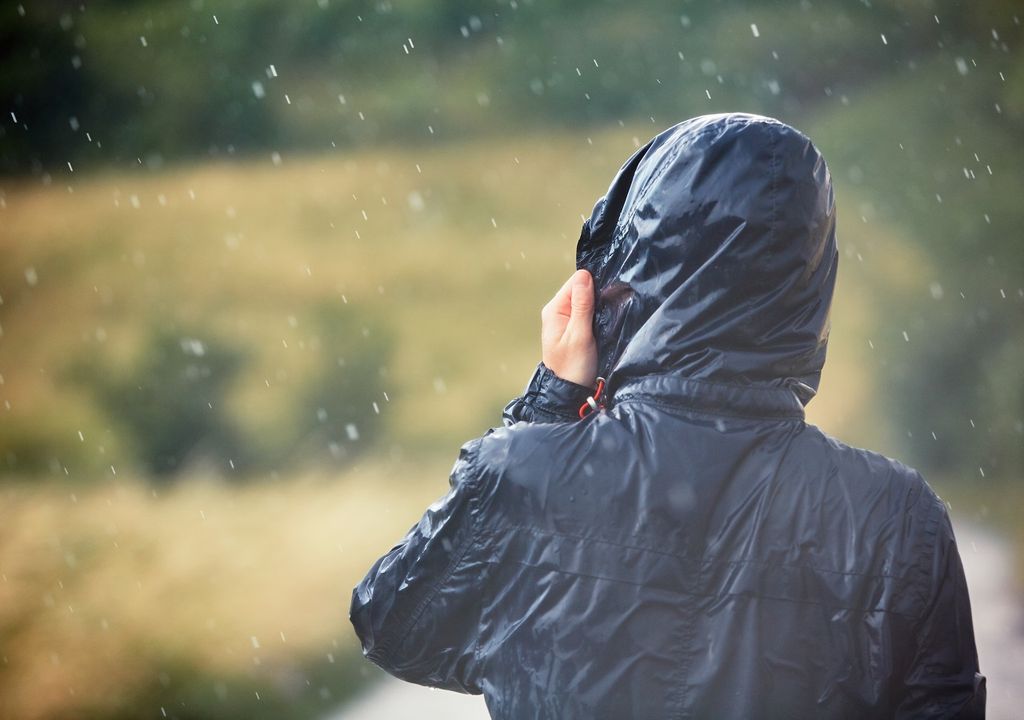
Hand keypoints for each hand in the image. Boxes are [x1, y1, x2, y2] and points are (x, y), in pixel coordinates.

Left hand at [541, 269, 597, 387]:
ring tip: (604, 320)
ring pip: (586, 301)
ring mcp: (566, 319)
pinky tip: (602, 323)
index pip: (575, 281)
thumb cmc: (573, 367)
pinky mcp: (575, 328)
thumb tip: (584, 275)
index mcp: (554, 309)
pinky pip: (588, 312)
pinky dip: (597, 315)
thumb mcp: (580, 335)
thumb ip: (582, 305)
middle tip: (606, 312)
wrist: (569, 391)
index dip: (592, 286)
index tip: (604, 300)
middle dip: (596, 296)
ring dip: (597, 306)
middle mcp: (558, 311)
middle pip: (581, 289)